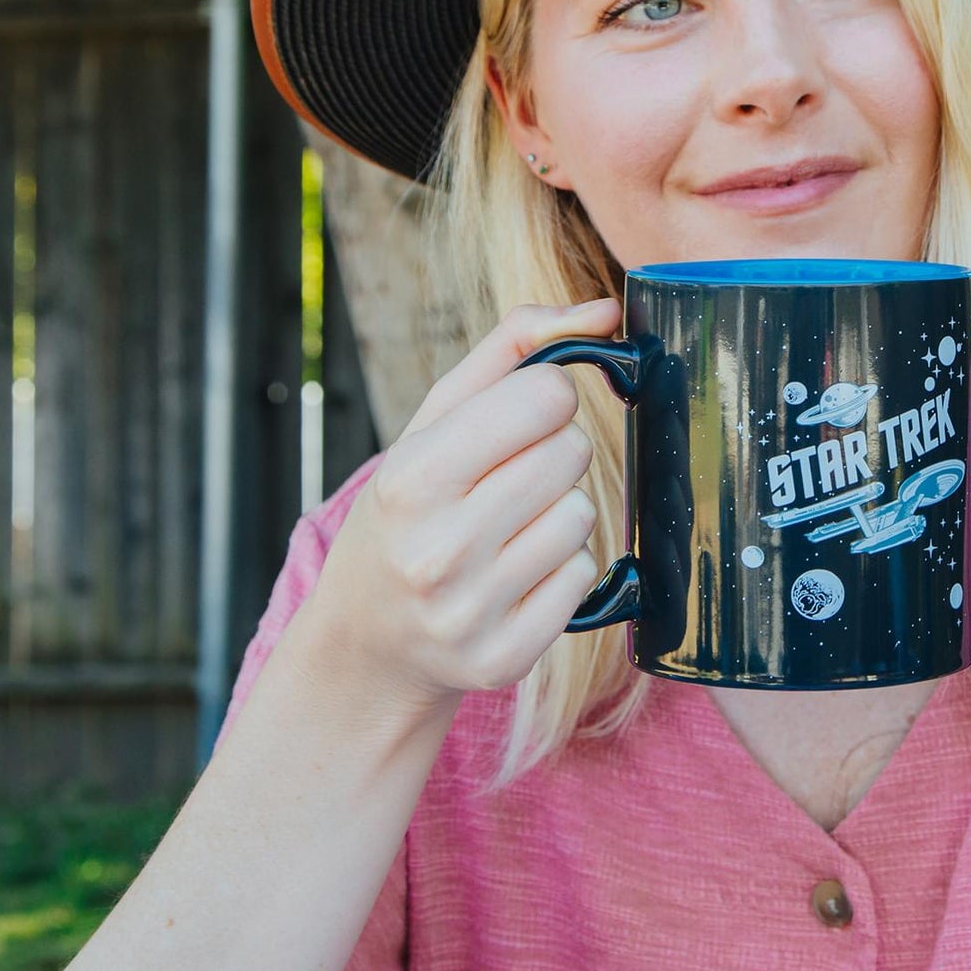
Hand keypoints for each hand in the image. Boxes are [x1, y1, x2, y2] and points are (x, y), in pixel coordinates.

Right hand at [304, 298, 622, 718]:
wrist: (367, 638)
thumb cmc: (411, 507)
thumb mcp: (434, 419)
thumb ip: (514, 347)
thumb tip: (603, 311)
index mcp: (412, 476)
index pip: (546, 395)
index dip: (545, 397)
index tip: (517, 418)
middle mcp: (437, 550)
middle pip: (571, 452)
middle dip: (551, 453)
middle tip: (505, 480)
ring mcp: (470, 612)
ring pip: (582, 516)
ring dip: (558, 512)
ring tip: (505, 529)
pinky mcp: (503, 659)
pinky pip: (584, 576)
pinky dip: (562, 569)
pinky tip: (515, 575)